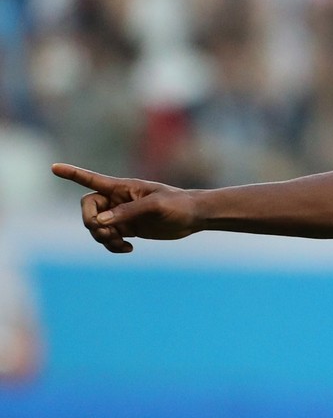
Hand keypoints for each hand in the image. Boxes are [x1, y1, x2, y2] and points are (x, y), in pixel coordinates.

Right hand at [52, 164, 201, 253]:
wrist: (193, 216)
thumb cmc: (177, 204)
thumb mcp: (154, 206)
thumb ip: (127, 212)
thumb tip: (100, 222)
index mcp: (122, 187)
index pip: (91, 180)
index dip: (72, 174)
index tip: (53, 168)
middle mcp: (117, 200)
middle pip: (88, 210)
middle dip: (92, 223)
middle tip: (109, 233)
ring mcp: (121, 215)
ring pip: (96, 227)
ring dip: (103, 238)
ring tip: (122, 244)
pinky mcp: (128, 229)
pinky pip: (108, 238)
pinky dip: (112, 246)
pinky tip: (129, 249)